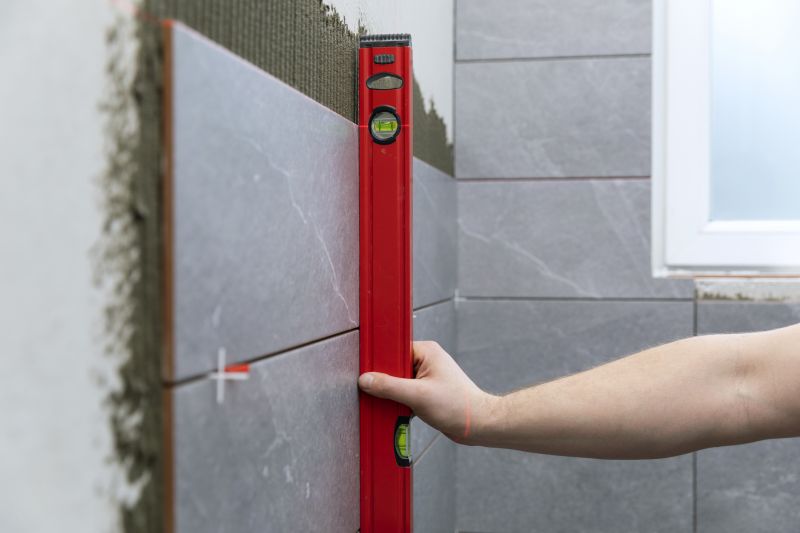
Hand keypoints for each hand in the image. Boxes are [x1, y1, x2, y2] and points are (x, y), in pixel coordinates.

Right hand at [357, 340, 498, 444]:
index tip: (367, 373)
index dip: (380, 362)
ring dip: (393, 394)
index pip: (393, 350)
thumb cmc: (456, 406)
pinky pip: (406, 392)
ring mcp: (427, 376)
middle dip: (386, 382)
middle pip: (394, 366)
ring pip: (398, 381)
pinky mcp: (427, 390)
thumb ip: (389, 387)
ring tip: (393, 404)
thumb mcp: (417, 395)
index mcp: (426, 351)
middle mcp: (427, 360)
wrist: (478, 424)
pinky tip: (400, 411)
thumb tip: (365, 380)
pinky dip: (400, 402)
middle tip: (379, 394)